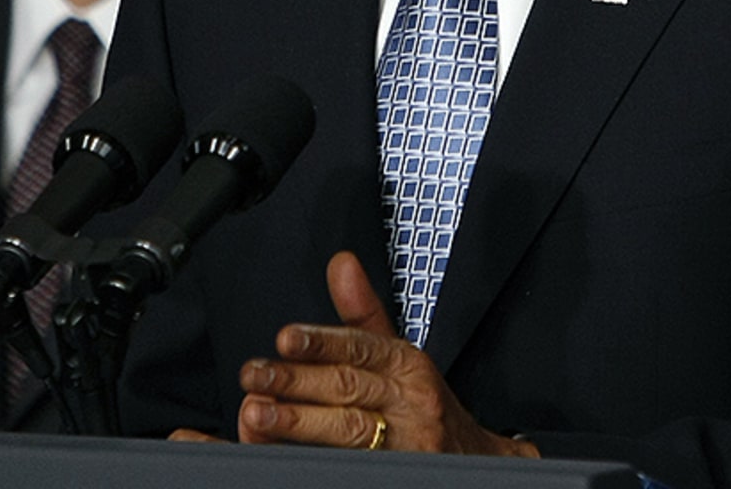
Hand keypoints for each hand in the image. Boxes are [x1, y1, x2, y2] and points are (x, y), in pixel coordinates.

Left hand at [234, 251, 537, 457]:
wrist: (476, 463)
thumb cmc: (424, 408)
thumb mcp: (399, 356)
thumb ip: (363, 313)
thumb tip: (341, 262)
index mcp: (407, 366)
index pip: (361, 348)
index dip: (321, 343)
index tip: (284, 339)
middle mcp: (410, 403)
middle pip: (349, 388)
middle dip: (296, 383)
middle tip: (253, 377)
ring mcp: (407, 445)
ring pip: (349, 431)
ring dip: (299, 424)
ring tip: (255, 416)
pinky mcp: (399, 473)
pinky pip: (353, 465)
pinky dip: (318, 460)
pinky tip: (284, 457)